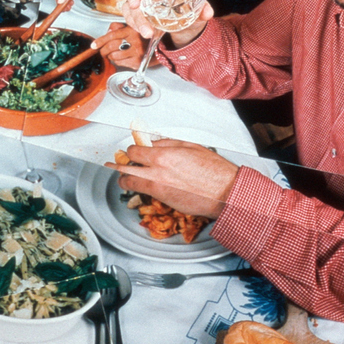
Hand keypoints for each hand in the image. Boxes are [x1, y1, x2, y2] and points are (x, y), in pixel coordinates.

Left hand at [93, 24, 146, 71]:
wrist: (159, 48)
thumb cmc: (142, 38)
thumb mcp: (131, 28)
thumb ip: (117, 27)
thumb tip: (107, 32)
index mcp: (132, 30)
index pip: (112, 35)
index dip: (100, 41)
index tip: (94, 45)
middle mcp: (135, 41)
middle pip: (111, 46)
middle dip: (103, 50)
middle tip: (102, 51)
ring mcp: (137, 52)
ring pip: (114, 56)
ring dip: (110, 57)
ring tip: (113, 54)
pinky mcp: (137, 62)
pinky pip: (120, 63)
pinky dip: (117, 61)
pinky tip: (121, 58)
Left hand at [115, 138, 244, 219]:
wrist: (224, 192)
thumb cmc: (213, 169)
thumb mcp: (189, 146)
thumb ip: (166, 144)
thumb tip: (152, 143)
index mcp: (163, 156)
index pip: (133, 151)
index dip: (132, 151)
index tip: (133, 151)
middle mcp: (156, 173)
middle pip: (126, 169)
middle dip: (121, 166)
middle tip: (119, 165)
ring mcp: (158, 188)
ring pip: (130, 184)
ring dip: (125, 180)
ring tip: (125, 178)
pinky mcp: (163, 201)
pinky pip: (145, 193)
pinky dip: (141, 189)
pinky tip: (143, 186)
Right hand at [120, 0, 213, 46]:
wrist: (185, 24)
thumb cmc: (191, 7)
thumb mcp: (198, 7)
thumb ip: (203, 8)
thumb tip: (207, 13)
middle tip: (135, 6)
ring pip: (131, 1)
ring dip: (136, 17)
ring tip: (147, 31)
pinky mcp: (139, 10)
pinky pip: (130, 14)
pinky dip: (135, 24)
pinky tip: (144, 32)